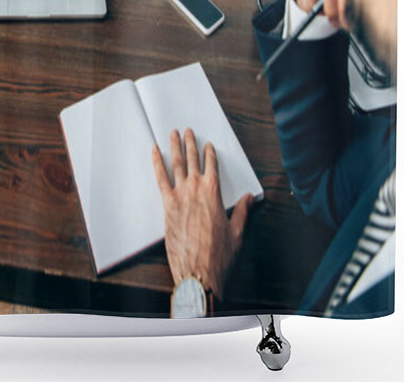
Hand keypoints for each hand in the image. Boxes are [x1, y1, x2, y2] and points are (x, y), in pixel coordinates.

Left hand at [152, 128, 251, 300]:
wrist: (199, 273)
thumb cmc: (219, 255)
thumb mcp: (237, 233)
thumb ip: (242, 212)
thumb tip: (248, 198)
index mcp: (214, 194)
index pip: (213, 167)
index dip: (210, 154)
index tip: (209, 145)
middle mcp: (196, 189)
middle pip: (193, 161)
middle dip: (191, 144)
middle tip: (188, 131)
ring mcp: (179, 196)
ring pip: (176, 164)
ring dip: (175, 147)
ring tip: (173, 134)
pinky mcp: (166, 205)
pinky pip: (160, 178)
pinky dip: (157, 163)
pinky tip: (154, 152)